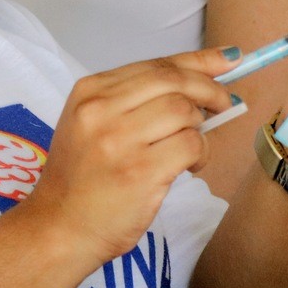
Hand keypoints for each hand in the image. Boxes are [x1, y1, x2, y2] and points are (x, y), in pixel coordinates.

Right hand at [34, 48, 238, 261]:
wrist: (59, 227)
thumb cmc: (80, 178)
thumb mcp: (92, 125)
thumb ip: (135, 101)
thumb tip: (199, 80)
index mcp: (90, 91)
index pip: (155, 65)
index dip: (199, 61)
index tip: (228, 60)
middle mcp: (101, 109)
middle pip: (174, 82)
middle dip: (209, 89)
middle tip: (224, 103)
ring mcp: (120, 140)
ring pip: (185, 112)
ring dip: (200, 127)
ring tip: (191, 146)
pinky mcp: (140, 171)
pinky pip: (190, 145)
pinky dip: (201, 153)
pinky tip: (191, 165)